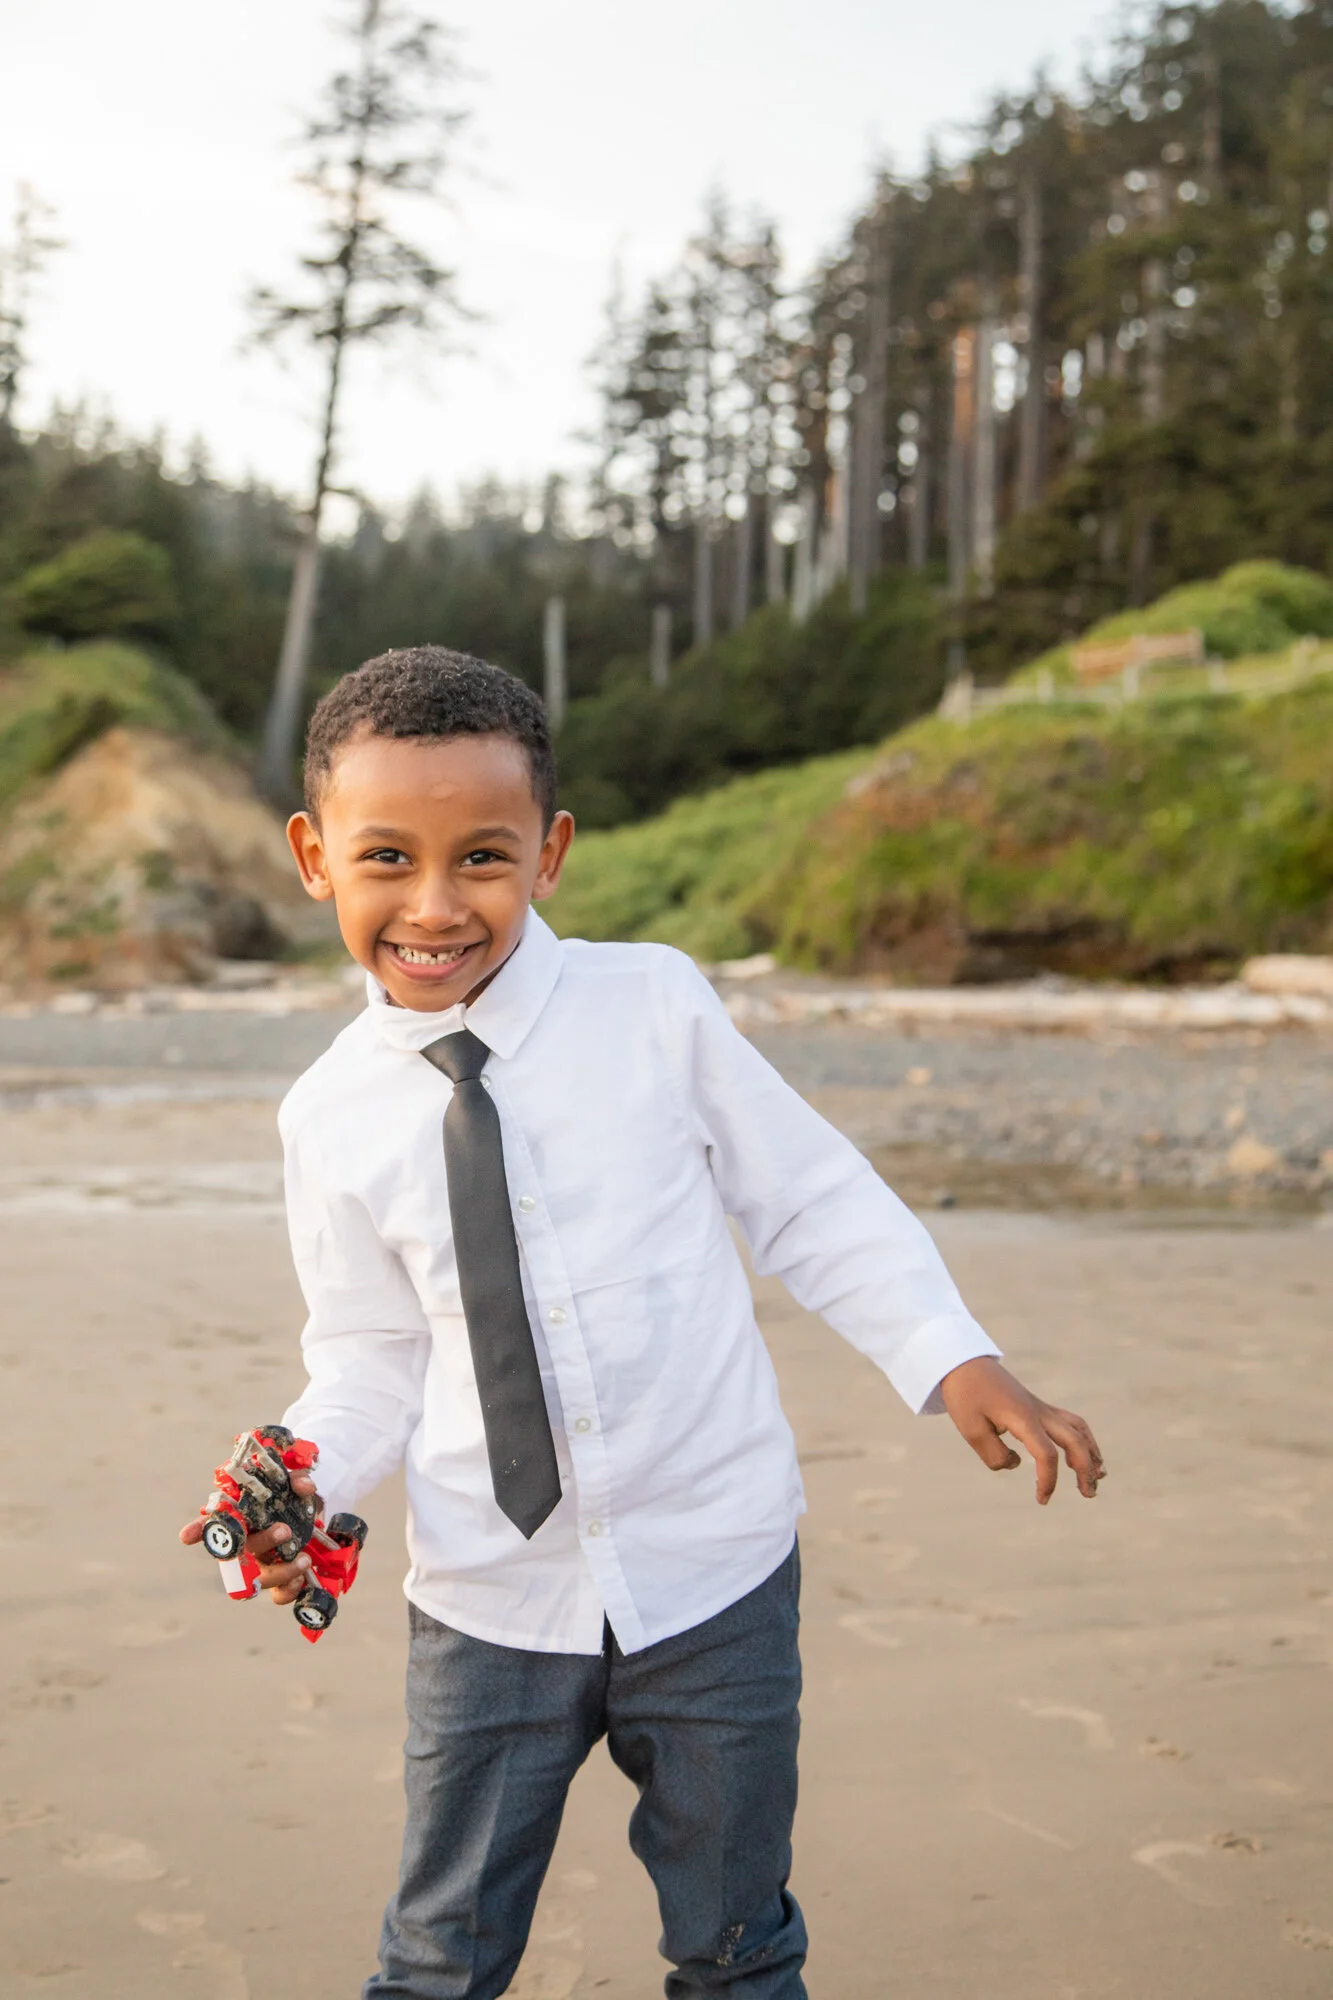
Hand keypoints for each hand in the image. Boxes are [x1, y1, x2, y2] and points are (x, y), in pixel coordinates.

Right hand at [179, 1474, 319, 1603]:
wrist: (312, 1523)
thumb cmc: (291, 1502)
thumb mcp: (293, 1487)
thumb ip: (297, 1480)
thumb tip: (303, 1485)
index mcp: (241, 1519)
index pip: (213, 1524)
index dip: (198, 1531)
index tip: (187, 1536)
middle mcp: (245, 1545)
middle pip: (242, 1551)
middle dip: (263, 1541)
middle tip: (284, 1529)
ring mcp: (260, 1566)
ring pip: (258, 1577)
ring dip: (281, 1570)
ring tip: (304, 1558)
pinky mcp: (278, 1582)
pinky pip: (276, 1595)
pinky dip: (287, 1590)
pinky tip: (301, 1579)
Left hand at [939, 1357, 1103, 1503]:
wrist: (964, 1364)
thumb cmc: (966, 1396)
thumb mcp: (972, 1431)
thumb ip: (995, 1456)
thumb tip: (1017, 1464)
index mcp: (1023, 1418)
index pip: (1047, 1454)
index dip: (1049, 1480)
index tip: (1042, 1500)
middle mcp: (1038, 1412)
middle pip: (1074, 1440)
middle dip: (1086, 1469)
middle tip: (1088, 1495)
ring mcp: (1041, 1407)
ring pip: (1078, 1428)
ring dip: (1091, 1452)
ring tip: (1098, 1476)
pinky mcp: (1038, 1406)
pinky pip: (1070, 1422)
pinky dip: (1082, 1439)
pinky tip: (1084, 1455)